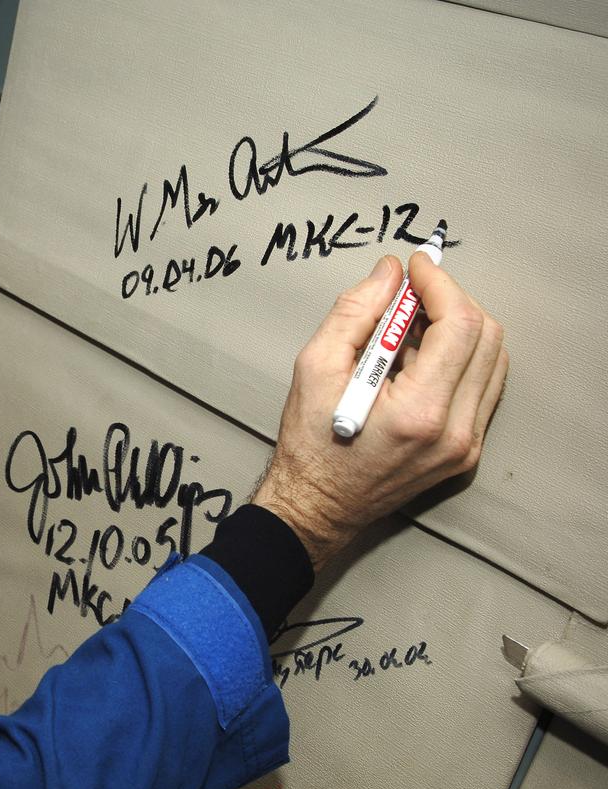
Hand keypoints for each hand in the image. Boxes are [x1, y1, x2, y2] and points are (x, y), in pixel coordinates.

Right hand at [252, 252, 507, 569]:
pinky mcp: (466, 450)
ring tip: (412, 329)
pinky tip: (420, 360)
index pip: (460, 325)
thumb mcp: (315, 368)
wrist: (318, 506)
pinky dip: (459, 359)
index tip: (416, 267)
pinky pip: (482, 386)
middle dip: (452, 301)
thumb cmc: (310, 444)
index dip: (440, 284)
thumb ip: (355, 312)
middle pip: (486, 336)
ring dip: (458, 329)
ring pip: (492, 359)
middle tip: (411, 294)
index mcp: (418, 411)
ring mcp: (466, 444)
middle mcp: (454, 430)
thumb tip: (390, 273)